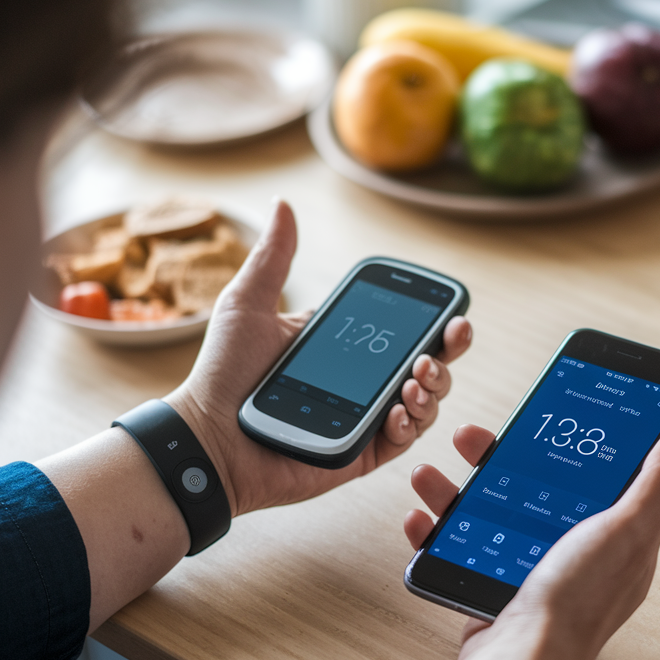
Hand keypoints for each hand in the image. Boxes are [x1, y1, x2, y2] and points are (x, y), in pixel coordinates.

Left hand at [165, 200, 472, 516]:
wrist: (209, 436)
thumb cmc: (223, 372)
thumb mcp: (248, 305)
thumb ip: (274, 257)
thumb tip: (283, 205)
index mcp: (341, 347)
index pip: (398, 331)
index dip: (431, 321)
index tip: (450, 310)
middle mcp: (358, 383)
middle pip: (425, 366)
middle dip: (447, 353)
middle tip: (450, 340)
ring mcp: (362, 420)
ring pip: (422, 403)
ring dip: (432, 388)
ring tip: (417, 377)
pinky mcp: (359, 455)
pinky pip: (401, 441)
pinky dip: (410, 424)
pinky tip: (400, 410)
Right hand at [405, 423, 659, 659]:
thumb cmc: (575, 603)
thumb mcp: (626, 531)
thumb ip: (656, 484)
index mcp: (616, 537)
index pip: (600, 476)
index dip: (576, 442)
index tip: (552, 412)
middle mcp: (575, 552)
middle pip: (535, 487)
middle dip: (498, 459)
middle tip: (473, 438)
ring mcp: (532, 569)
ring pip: (491, 512)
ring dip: (455, 490)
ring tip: (431, 476)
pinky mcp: (496, 586)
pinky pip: (462, 547)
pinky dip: (438, 530)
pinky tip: (423, 517)